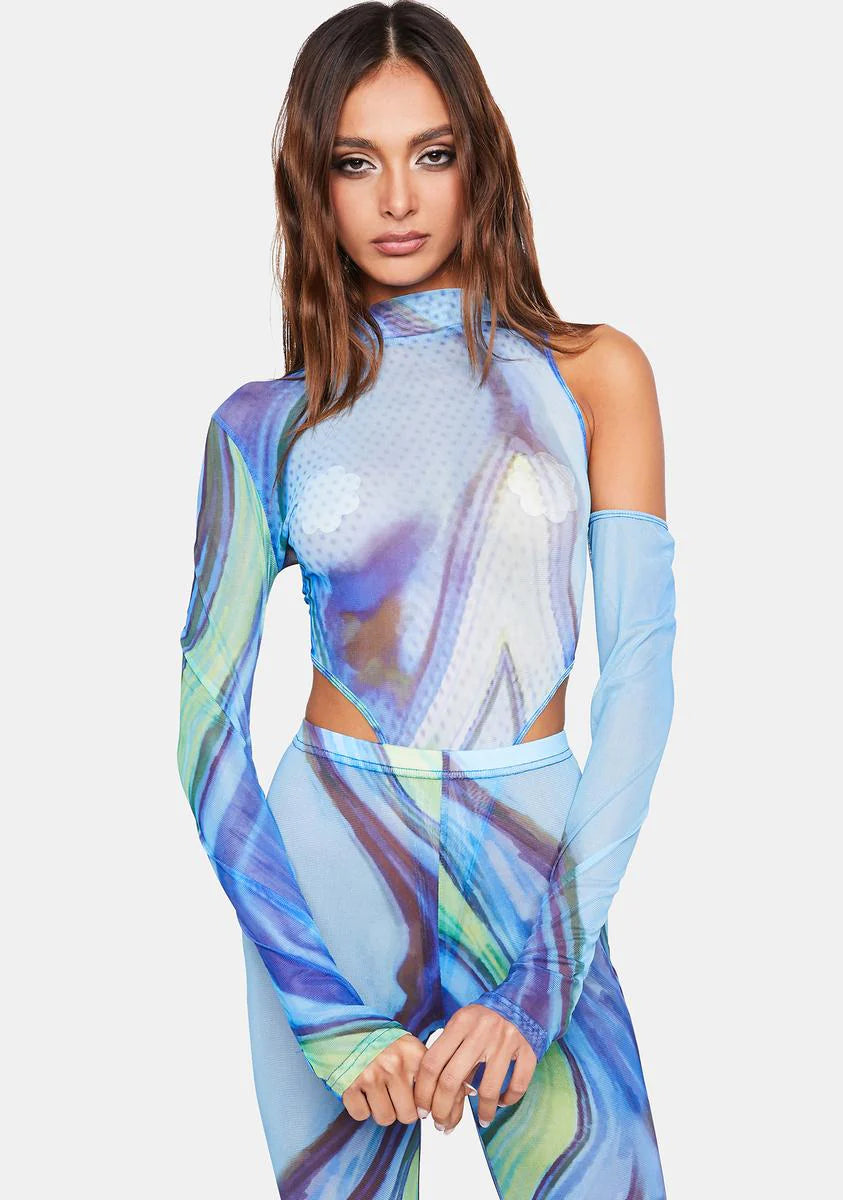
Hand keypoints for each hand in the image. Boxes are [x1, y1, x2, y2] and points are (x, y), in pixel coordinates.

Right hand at [342, 1031, 477, 1130]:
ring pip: (386, 1118)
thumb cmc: (379, 1040)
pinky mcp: (350, 1084)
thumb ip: (427, 1069)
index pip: (433, 1094)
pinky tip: (361, 1091)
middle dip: (402, 1110)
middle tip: (395, 1096)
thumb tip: (452, 1104)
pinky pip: (361, 1115)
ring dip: (381, 1110)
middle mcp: (394, 1063)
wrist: (342, 1024)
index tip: (425, 1112)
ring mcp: (371, 1074)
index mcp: (413, 1052)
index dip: (429, 1108)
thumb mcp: (407, 1046)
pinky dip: (361, 1108)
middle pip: (409, 1115)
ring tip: (378, 1092)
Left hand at [414, 1005, 536, 1128]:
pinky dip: (508, 1100)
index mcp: (461, 1022)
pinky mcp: (528, 1050)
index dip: (423, 1091)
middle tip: (441, 1124)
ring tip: (482, 1120)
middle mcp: (481, 1031)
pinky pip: (517, 1085)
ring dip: (483, 1113)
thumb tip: (434, 1092)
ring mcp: (506, 1041)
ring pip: (487, 1090)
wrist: (523, 1000)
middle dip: (442, 1109)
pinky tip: (502, 1103)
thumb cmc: (486, 1017)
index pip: (432, 1062)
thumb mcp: (463, 1024)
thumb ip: (450, 1050)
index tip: (423, 1109)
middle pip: (452, 1080)